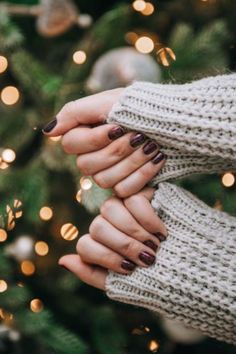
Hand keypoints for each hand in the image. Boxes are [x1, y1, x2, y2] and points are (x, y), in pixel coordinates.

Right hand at [43, 89, 165, 196]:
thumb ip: (75, 113)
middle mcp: (94, 156)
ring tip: (153, 146)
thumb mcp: (111, 102)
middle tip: (141, 136)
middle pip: (87, 166)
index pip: (71, 145)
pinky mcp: (128, 186)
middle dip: (118, 150)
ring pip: (105, 180)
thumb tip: (48, 132)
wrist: (178, 123)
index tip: (118, 127)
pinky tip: (158, 160)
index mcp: (87, 135)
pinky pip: (124, 191)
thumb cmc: (143, 108)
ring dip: (133, 161)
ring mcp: (110, 173)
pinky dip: (143, 175)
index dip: (94, 139)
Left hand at [58, 188, 166, 289]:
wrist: (190, 263)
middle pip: (97, 226)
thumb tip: (63, 260)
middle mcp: (109, 222)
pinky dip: (147, 218)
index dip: (105, 257)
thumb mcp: (122, 282)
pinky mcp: (142, 193)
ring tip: (156, 245)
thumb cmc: (156, 274)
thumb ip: (92, 273)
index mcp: (101, 244)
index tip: (131, 269)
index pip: (86, 244)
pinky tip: (161, 231)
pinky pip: (133, 199)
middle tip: (149, 257)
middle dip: (123, 245)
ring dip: (134, 232)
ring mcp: (124, 207)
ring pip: (110, 209)